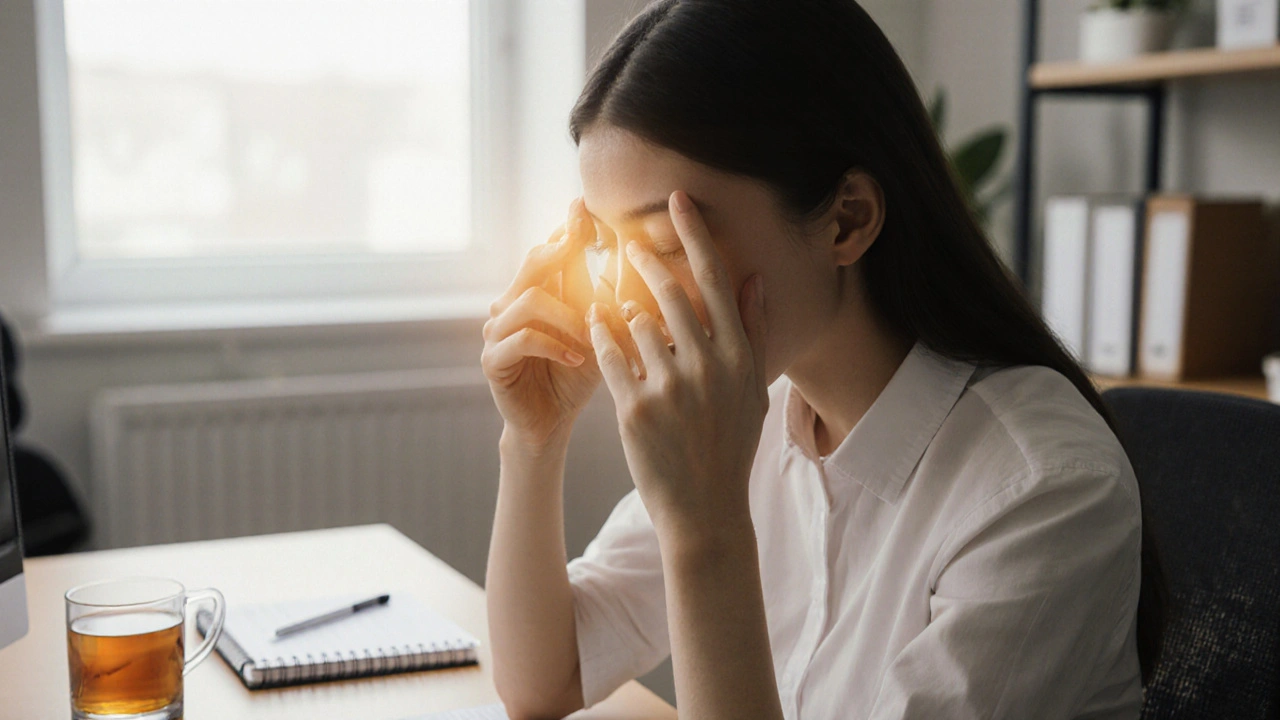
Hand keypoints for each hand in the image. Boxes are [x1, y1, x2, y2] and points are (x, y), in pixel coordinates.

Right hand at [482, 199, 600, 447]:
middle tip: (582, 243)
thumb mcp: (599, 333)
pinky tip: (579, 359)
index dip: (565, 230)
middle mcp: (511, 303)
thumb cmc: (577, 374)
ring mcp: (497, 330)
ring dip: (567, 315)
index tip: (584, 209)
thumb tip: (636, 262)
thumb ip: (606, 300)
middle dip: (561, 251)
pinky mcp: (493, 360)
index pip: (549, 250)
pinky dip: (555, 346)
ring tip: (593, 335)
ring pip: (529, 300)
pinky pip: (522, 340)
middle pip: (533, 263)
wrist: (553, 421)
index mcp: (537, 291)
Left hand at [588, 191, 768, 542]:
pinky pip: (608, 356)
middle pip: (670, 293)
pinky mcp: (634, 410)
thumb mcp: (753, 391)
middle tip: (628, 244)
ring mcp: (670, 389)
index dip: (694, 236)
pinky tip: (593, 321)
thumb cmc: (730, 446)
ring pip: (635, 322)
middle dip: (646, 262)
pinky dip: (599, 335)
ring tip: (614, 295)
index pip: (716, 281)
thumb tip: (754, 277)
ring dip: (622, 303)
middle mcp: (707, 368)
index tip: (678, 200)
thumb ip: (751, 331)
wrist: (704, 510)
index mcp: (739, 359)